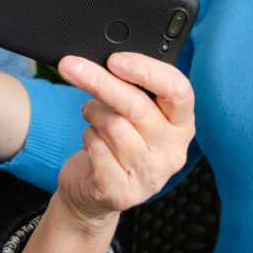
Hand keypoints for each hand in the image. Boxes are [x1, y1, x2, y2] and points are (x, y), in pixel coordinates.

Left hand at [53, 52, 194, 226]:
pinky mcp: (123, 192)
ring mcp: (151, 175)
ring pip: (114, 126)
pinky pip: (98, 149)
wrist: (95, 189)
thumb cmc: (116, 140)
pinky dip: (87, 137)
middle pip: (138, 106)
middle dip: (100, 81)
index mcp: (181, 123)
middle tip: (71, 66)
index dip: (146, 70)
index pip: (178, 89)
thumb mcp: (132, 112)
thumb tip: (104, 60)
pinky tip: (91, 140)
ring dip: (92, 113)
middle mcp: (173, 150)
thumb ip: (131, 88)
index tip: (115, 59)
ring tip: (90, 114)